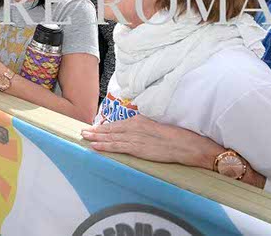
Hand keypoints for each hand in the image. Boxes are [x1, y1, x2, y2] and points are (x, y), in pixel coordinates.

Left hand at [80, 115, 224, 168]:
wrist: (188, 145)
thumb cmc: (176, 137)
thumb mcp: (157, 127)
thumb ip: (144, 128)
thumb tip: (134, 131)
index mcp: (139, 120)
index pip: (118, 124)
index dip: (104, 127)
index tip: (94, 127)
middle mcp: (135, 127)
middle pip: (111, 129)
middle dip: (96, 131)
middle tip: (82, 131)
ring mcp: (135, 138)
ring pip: (111, 138)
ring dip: (96, 138)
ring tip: (84, 137)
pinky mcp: (138, 148)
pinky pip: (117, 147)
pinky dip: (105, 146)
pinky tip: (95, 146)